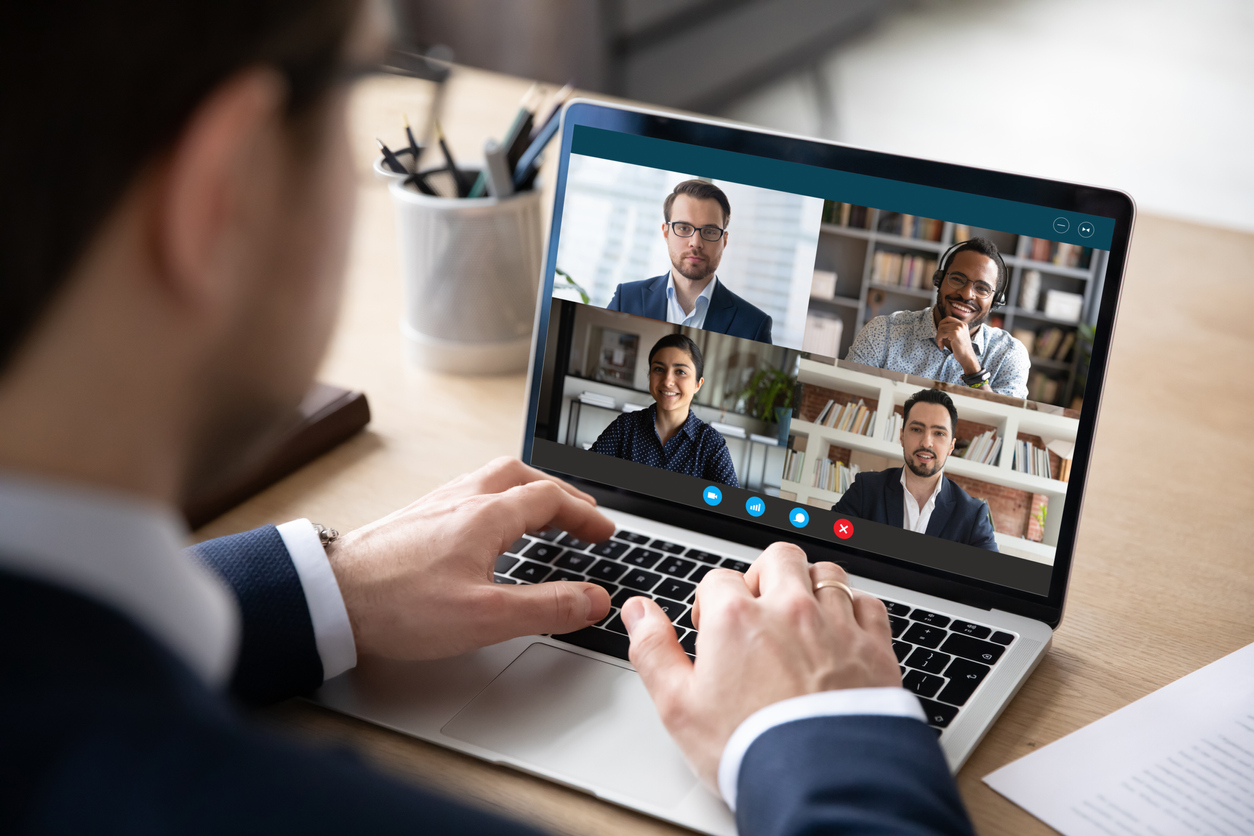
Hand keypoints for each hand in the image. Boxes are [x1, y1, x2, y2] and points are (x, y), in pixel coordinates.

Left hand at [327, 457, 613, 659]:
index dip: (585, 515)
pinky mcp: (414, 520)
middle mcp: (461, 499)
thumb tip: (594, 599)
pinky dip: (496, 500)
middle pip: (522, 476)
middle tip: (580, 513)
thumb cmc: (397, 606)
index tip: (604, 533)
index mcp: (485, 515)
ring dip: (526, 490)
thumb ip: (546, 607)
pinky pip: (468, 493)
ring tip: (541, 512)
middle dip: (559, 492)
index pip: (550, 499)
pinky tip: (486, 525)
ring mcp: (434, 505)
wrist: (327, 597)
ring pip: (492, 479)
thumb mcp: (485, 616)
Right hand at [622, 543, 899, 790]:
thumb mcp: (679, 706)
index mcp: (737, 618)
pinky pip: (868, 604)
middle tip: (758, 610)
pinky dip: (855, 610)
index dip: (710, 604)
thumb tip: (637, 611)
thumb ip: (653, 650)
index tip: (713, 632)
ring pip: (826, 574)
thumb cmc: (749, 749)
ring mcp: (836, 625)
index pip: (718, 579)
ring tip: (801, 618)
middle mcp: (789, 609)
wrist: (820, 784)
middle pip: (778, 558)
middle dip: (764, 576)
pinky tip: (843, 634)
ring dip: (811, 586)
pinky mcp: (874, 648)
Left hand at [935, 316, 980, 373]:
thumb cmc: (960, 348)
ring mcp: (958, 328)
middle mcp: (961, 324)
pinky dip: (939, 341)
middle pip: (942, 324)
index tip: (940, 335)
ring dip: (938, 338)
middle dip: (938, 333)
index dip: (941, 325)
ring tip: (941, 345)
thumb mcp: (955, 336)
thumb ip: (949, 330)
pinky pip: (941, 335)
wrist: (967, 357)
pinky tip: (942, 347)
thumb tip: (938, 327)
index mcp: (963, 324)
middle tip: (940, 341)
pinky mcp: (954, 333)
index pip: (948, 318)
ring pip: (940, 329)